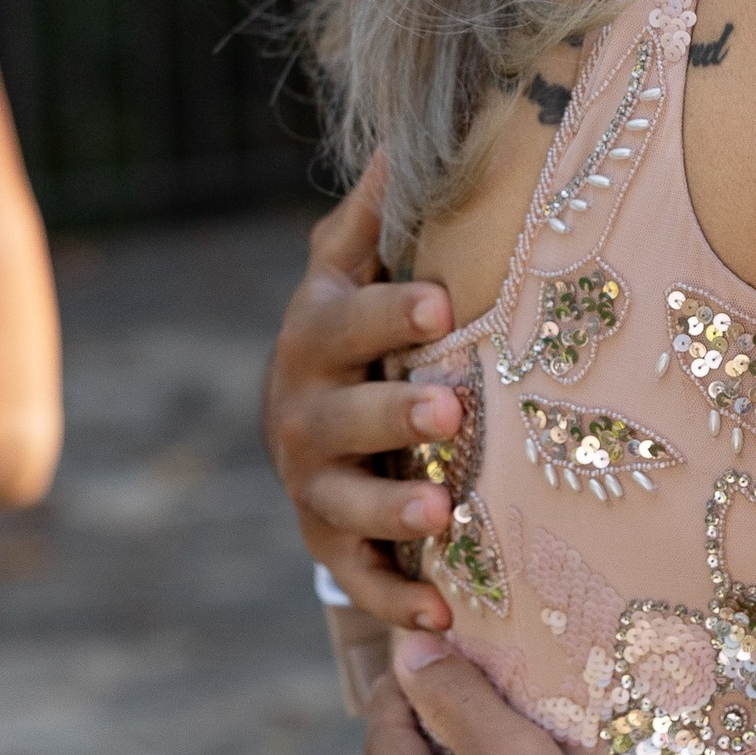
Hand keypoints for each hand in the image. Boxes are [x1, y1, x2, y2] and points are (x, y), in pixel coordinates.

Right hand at [262, 161, 460, 634]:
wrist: (307, 425)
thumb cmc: (351, 334)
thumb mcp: (347, 271)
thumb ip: (371, 220)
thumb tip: (401, 141)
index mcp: (315, 337)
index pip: (349, 320)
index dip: (391, 312)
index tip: (443, 303)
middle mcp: (304, 413)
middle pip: (343, 416)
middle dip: (395, 412)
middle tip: (452, 405)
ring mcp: (313, 485)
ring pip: (345, 502)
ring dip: (392, 507)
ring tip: (442, 508)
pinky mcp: (330, 543)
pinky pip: (359, 578)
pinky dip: (398, 597)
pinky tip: (444, 612)